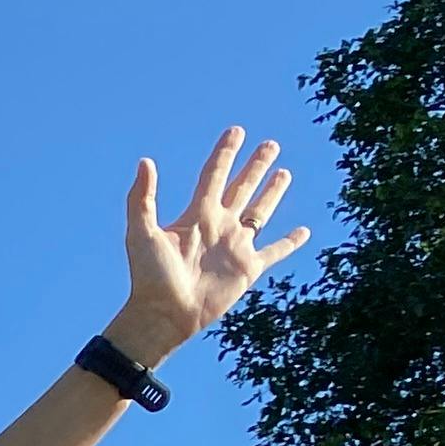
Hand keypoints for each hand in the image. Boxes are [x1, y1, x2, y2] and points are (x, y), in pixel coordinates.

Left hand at [111, 129, 309, 363]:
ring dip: (272, 193)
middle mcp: (218, 226)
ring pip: (259, 212)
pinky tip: (303, 231)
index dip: (225, 152)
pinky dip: (290, 242)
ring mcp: (235, 247)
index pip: (213, 175)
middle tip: (270, 144)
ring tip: (283, 173)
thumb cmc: (150, 276)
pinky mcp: (248, 269)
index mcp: (196, 215)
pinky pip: (274, 251)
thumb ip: (142, 198)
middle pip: (241, 188)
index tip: (237, 131)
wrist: (164, 314)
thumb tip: (145, 162)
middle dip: (255, 166)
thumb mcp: (141, 233)